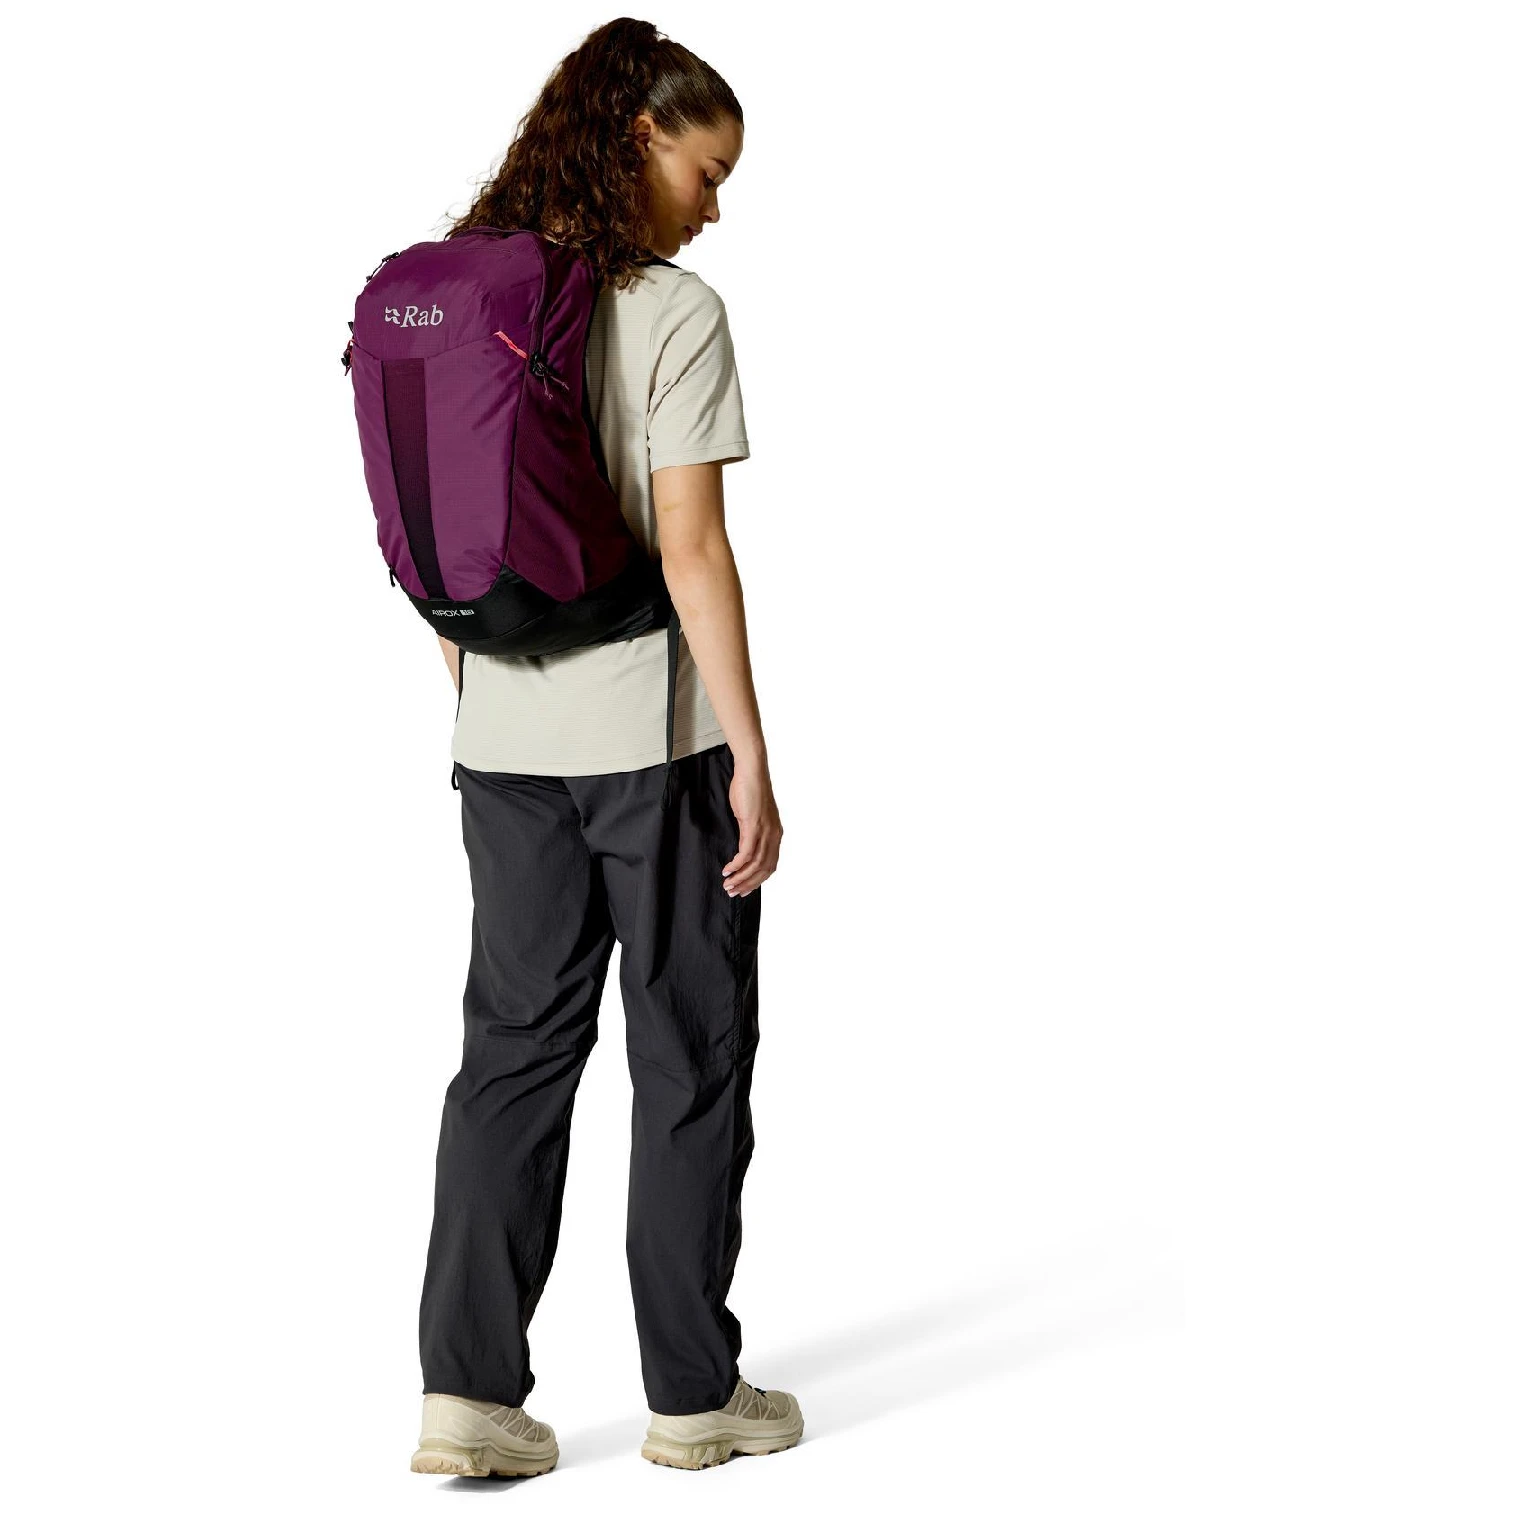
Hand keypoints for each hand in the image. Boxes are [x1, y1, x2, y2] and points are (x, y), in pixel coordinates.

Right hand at [722, 753, 781, 896]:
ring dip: (741, 877)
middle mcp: (774, 836)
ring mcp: (765, 831)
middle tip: (733, 892)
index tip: (744, 889)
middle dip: (748, 884)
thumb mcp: (752, 817)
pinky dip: (737, 864)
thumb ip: (750, 833)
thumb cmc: (749, 791)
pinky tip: (728, 869)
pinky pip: (746, 853)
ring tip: (728, 884)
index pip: (770, 865)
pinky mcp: (754, 826)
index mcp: (775, 834)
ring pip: (755, 865)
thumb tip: (742, 848)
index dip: (757, 880)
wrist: (752, 772)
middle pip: (764, 869)